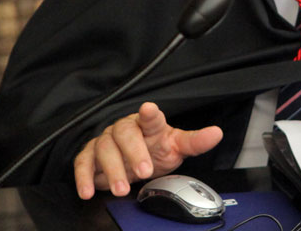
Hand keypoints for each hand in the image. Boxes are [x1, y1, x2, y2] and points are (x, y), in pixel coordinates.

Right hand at [73, 102, 222, 198]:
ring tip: (122, 188)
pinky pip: (84, 163)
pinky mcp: (91, 155)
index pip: (151, 117)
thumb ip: (196, 142)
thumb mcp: (177, 147)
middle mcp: (126, 129)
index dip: (150, 114)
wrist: (138, 161)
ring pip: (104, 149)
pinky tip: (88, 191)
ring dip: (112, 170)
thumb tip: (217, 133)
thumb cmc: (157, 149)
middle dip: (133, 153)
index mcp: (149, 125)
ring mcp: (107, 140)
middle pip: (125, 133)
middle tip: (144, 171)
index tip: (149, 110)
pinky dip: (84, 178)